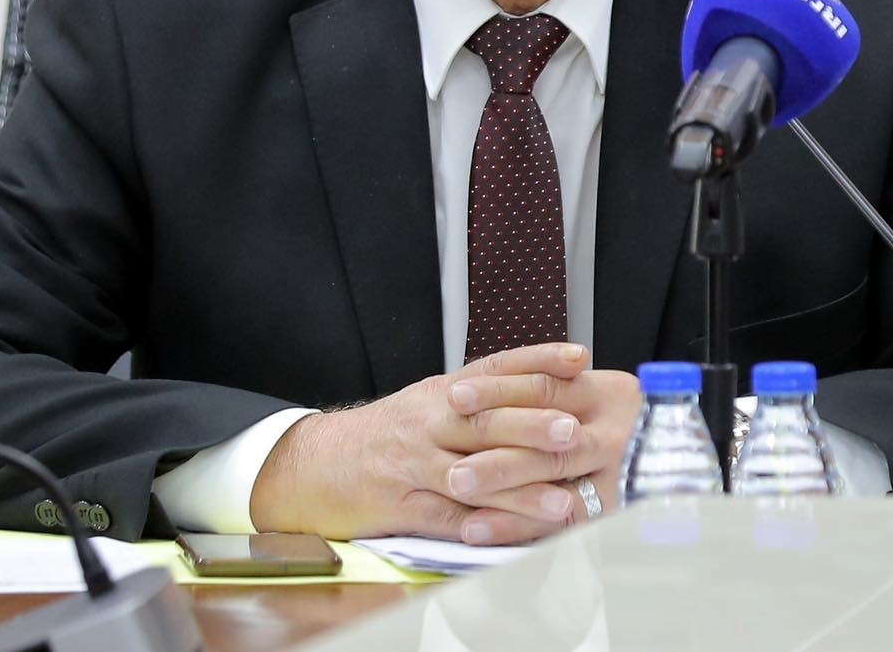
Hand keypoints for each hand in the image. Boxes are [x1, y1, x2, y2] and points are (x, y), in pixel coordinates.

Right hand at [249, 343, 632, 543]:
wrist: (314, 463)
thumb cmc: (384, 435)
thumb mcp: (428, 402)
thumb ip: (477, 398)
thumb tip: (539, 388)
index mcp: (442, 392)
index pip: (495, 368)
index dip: (537, 361)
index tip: (578, 357)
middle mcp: (431, 420)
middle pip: (486, 418)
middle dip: (534, 425)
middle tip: (575, 431)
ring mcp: (416, 464)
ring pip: (474, 472)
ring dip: (520, 487)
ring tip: (563, 499)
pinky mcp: (404, 506)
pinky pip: (451, 518)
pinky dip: (484, 527)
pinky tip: (514, 536)